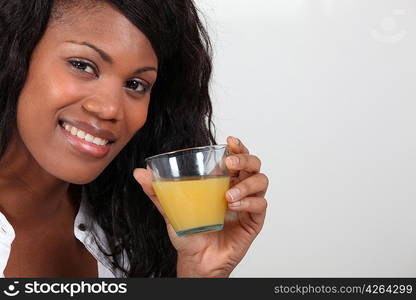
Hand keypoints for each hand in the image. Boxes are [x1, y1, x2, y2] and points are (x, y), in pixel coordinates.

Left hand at [133, 136, 268, 276]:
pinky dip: (249, 202)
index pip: (236, 157)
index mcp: (222, 181)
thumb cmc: (188, 234)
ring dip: (246, 183)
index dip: (237, 146)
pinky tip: (233, 206)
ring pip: (261, 181)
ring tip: (227, 194)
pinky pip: (260, 204)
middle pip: (253, 164)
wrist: (196, 261)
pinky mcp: (254, 221)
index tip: (229, 141)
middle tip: (229, 162)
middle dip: (244, 158)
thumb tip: (139, 173)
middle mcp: (238, 189)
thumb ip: (158, 192)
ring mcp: (247, 204)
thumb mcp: (171, 210)